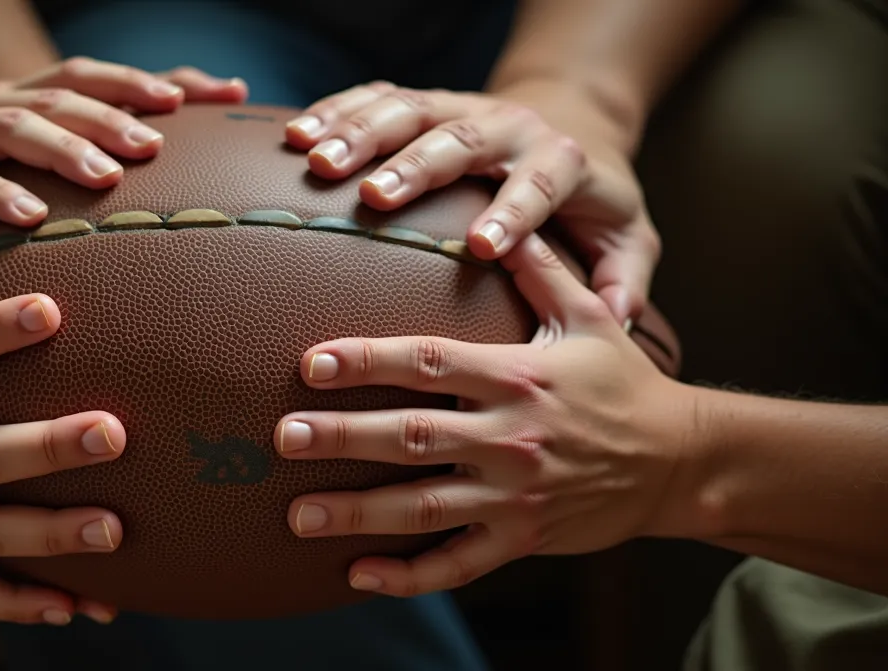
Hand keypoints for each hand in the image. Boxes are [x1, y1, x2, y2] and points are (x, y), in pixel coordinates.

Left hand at [0, 56, 246, 296]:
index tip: (29, 214)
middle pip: (13, 117)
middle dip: (68, 138)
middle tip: (120, 166)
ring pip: (60, 85)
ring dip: (115, 99)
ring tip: (172, 123)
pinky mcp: (23, 90)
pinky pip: (91, 77)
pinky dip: (150, 80)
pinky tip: (210, 93)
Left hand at [272, 234, 697, 597]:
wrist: (679, 460)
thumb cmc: (622, 383)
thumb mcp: (590, 318)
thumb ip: (543, 269)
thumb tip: (506, 218)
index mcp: (517, 376)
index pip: (430, 364)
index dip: (369, 362)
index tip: (313, 362)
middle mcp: (511, 435)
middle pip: (414, 435)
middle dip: (344, 437)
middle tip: (285, 437)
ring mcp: (515, 493)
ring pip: (425, 505)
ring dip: (358, 513)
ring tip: (298, 516)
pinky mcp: (522, 537)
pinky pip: (458, 562)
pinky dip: (409, 574)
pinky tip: (359, 576)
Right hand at [283, 82, 659, 324]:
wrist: (569, 123)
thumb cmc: (589, 202)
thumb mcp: (626, 236)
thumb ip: (627, 276)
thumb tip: (617, 319)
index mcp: (560, 160)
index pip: (539, 182)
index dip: (513, 210)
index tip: (482, 247)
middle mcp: (508, 125)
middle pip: (462, 138)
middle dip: (417, 165)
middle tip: (374, 196)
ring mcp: (461, 107)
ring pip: (409, 110)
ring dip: (360, 133)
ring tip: (316, 162)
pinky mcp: (424, 101)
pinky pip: (374, 97)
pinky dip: (334, 111)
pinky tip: (297, 136)